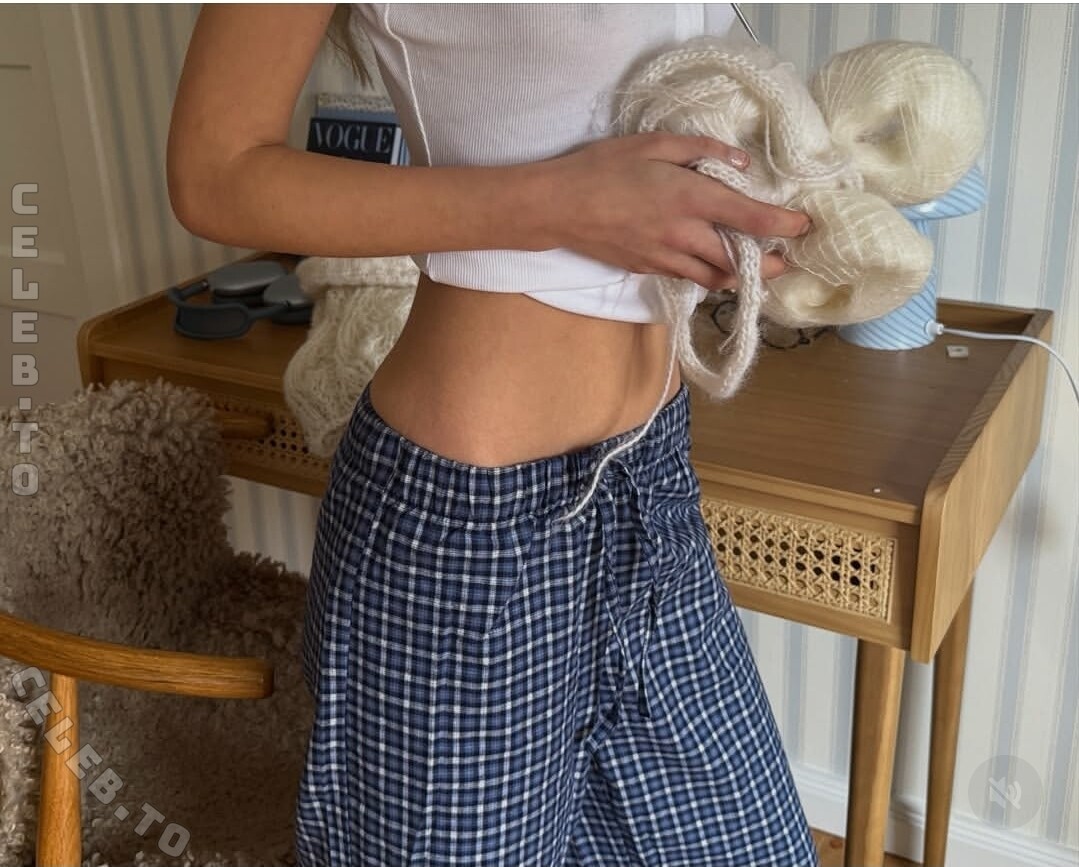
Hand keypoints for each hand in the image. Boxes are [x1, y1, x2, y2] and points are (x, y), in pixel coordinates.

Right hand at [543, 131, 810, 290]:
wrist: (557, 207)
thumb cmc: (601, 167)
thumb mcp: (653, 144)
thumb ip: (701, 150)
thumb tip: (740, 163)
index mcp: (689, 197)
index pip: (749, 218)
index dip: (783, 225)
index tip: (805, 225)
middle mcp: (683, 234)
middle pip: (739, 260)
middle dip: (770, 264)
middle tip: (787, 259)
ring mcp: (664, 258)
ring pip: (715, 278)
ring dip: (741, 276)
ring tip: (757, 269)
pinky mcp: (647, 269)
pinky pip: (688, 278)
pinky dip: (708, 276)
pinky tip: (712, 266)